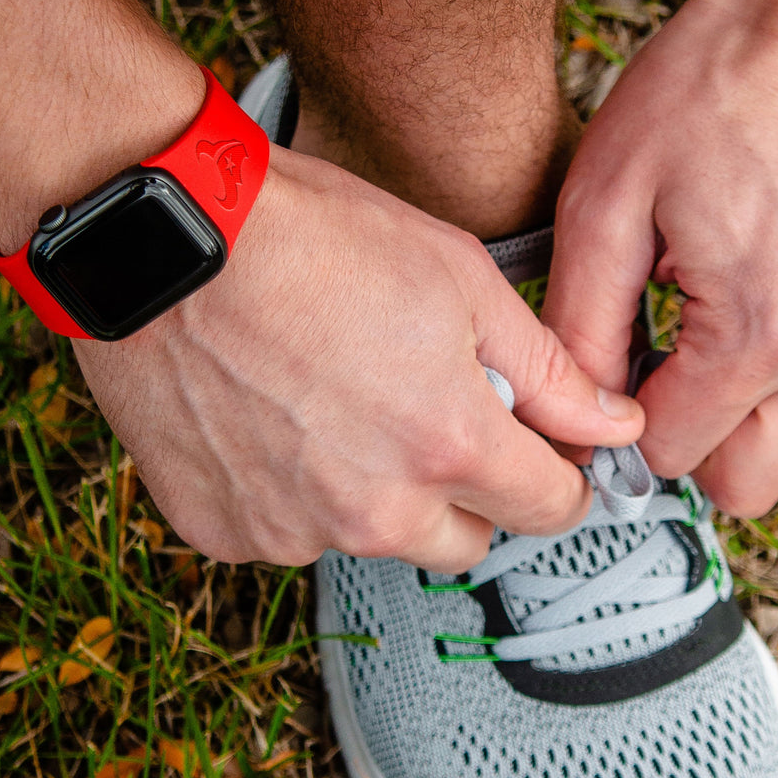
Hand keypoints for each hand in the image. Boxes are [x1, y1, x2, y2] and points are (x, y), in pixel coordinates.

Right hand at [75, 145, 643, 570]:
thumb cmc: (308, 240)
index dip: (557, 475)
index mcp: (446, 447)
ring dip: (370, 488)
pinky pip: (286, 529)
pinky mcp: (221, 530)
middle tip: (425, 409)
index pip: (549, 510)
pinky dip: (291, 490)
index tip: (541, 452)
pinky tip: (270, 416)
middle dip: (465, 488)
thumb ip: (547, 370)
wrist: (166, 237)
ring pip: (370, 533)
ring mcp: (290, 529)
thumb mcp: (457, 278)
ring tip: (331, 396)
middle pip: (464, 540)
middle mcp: (373, 511)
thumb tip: (611, 425)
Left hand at [544, 0, 777, 515]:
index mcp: (762, 330)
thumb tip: (578, 408)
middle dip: (688, 446)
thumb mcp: (603, 207)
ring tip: (694, 311)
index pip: (675, 456)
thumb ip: (580, 328)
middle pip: (749, 484)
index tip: (600, 388)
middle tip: (647, 372)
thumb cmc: (705, 91)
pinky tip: (742, 286)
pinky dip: (776, 362)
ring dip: (732, 403)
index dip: (620, 434)